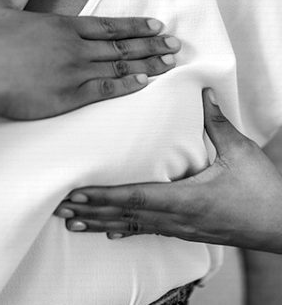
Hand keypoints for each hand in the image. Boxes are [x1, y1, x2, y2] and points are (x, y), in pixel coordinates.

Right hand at [0, 0, 180, 119]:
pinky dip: (126, 86)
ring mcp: (74, 71)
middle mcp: (74, 46)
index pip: (108, 24)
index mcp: (61, 25)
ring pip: (119, 66)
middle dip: (150, 44)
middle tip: (175, 45)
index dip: (134, 26)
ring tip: (169, 63)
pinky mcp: (68, 96)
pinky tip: (144, 83)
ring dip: (147, 64)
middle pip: (121, 45)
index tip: (157, 26)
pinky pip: (104, 90)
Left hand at [55, 89, 281, 252]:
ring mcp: (180, 228)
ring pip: (132, 227)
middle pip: (126, 216)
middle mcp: (177, 218)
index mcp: (187, 199)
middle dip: (91, 212)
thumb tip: (202, 92)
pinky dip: (123, 229)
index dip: (104, 198)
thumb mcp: (240, 152)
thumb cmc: (263, 191)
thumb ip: (216, 123)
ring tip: (73, 221)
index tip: (78, 195)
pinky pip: (147, 231)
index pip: (136, 198)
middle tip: (61, 207)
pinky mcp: (186, 231)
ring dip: (101, 222)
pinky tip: (108, 231)